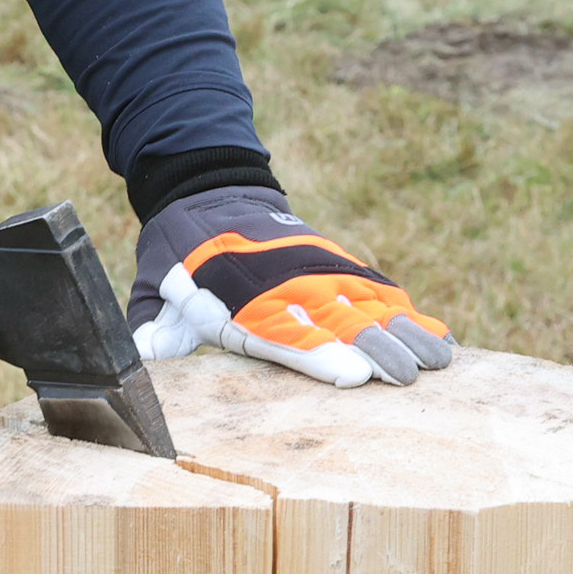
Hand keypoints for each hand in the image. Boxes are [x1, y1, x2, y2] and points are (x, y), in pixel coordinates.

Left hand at [128, 187, 453, 387]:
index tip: (352, 376)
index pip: (282, 329)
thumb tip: (133, 355)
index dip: (318, 352)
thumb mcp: (156, 286)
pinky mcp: (337, 265)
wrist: (210, 193)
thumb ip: (151, 325)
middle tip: (410, 380)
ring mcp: (316, 271)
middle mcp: (284, 284)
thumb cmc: (182, 257)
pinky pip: (378, 289)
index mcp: (238, 297)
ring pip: (366, 304)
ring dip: (404, 333)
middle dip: (373, 349)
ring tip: (439, 363)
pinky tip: (439, 338)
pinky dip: (409, 312)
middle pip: (335, 319)